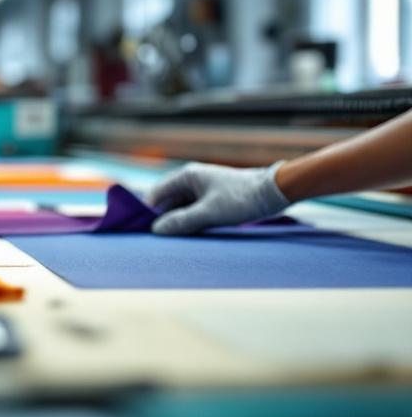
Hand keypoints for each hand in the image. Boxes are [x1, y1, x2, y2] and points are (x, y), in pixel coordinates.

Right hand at [147, 162, 291, 234]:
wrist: (274, 193)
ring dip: (176, 222)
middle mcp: (190, 181)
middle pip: (167, 202)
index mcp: (186, 176)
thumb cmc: (241, 199)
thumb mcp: (210, 213)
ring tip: (172, 239)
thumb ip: (181, 222)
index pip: (156, 195)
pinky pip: (192, 211)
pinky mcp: (211, 199)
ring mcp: (201, 190)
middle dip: (162, 219)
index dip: (148, 212)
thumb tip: (156, 230)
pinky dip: (188, 221)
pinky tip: (188, 234)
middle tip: (158, 240)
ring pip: (179, 208)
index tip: (143, 231)